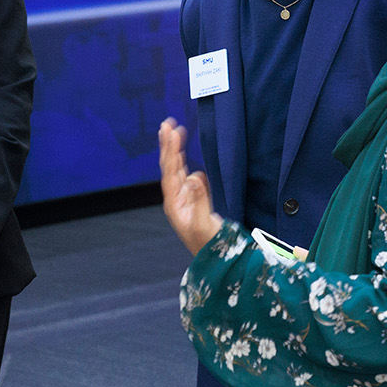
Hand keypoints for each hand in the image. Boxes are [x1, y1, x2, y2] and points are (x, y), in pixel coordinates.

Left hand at [158, 119, 222, 255]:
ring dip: (176, 153)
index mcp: (175, 204)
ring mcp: (186, 202)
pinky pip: (188, 180)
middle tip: (168, 124)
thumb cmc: (210, 245)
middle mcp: (177, 201)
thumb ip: (199, 200)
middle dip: (169, 146)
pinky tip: (185, 158)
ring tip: (174, 133)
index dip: (170, 150)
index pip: (170, 171)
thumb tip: (194, 176)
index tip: (172, 131)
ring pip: (178, 172)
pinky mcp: (196, 203)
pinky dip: (185, 165)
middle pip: (170, 168)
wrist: (219, 262)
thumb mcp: (204, 223)